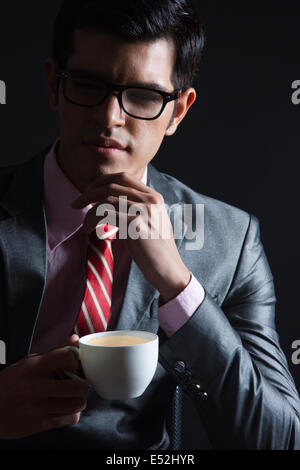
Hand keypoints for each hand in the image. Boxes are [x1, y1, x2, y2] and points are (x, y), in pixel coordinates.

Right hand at [0, 336, 88, 439]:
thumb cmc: (10, 383)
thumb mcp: (28, 363)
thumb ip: (54, 352)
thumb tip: (76, 339)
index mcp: (34, 367)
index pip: (68, 357)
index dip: (77, 361)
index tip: (76, 366)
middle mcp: (36, 386)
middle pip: (78, 385)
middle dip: (82, 385)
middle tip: (78, 384)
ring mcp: (38, 407)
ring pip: (77, 404)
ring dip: (79, 400)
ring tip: (72, 397)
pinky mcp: (39, 424)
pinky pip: (69, 419)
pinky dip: (72, 414)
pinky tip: (65, 409)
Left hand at [72, 172, 190, 302]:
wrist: (169, 270)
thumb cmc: (156, 251)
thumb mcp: (150, 223)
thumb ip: (136, 209)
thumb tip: (109, 202)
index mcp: (155, 197)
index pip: (124, 177)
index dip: (102, 182)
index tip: (88, 192)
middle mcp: (151, 200)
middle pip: (112, 185)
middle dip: (90, 193)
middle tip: (76, 204)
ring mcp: (145, 211)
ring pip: (106, 199)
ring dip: (89, 210)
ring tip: (84, 224)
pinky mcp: (136, 225)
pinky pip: (106, 215)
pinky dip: (92, 220)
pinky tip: (89, 230)